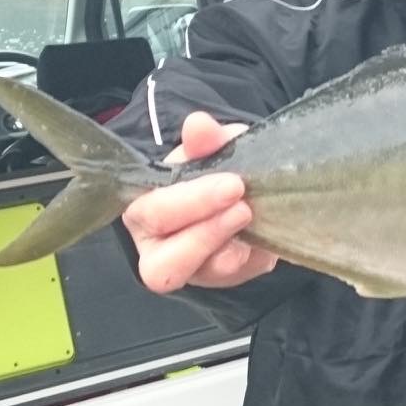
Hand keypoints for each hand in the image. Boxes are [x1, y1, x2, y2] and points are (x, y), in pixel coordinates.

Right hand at [122, 111, 279, 292]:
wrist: (238, 190)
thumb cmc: (208, 170)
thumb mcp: (207, 150)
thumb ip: (203, 141)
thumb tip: (198, 125)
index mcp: (144, 212)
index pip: (154, 215)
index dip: (191, 202)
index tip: (231, 184)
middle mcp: (158, 251)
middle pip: (165, 260)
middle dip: (208, 231)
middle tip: (243, 204)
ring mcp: (191, 271)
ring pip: (200, 275)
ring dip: (229, 247)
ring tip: (251, 217)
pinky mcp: (223, 280)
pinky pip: (236, 275)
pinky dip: (253, 255)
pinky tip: (262, 234)